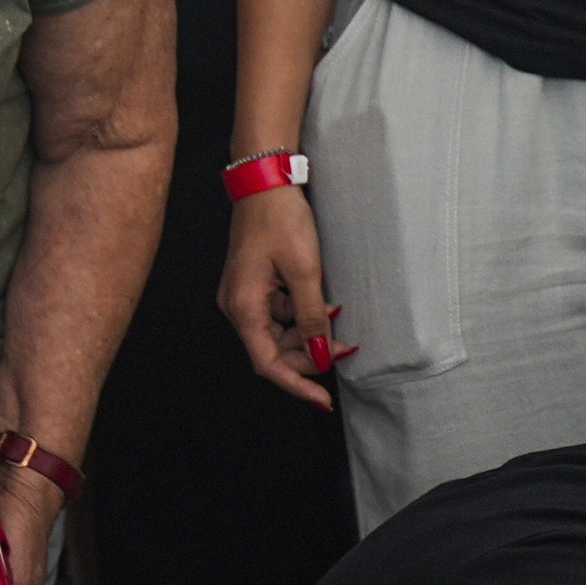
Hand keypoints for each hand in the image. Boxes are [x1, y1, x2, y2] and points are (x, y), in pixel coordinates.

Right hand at [217, 179, 344, 410]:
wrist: (266, 184)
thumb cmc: (280, 220)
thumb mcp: (305, 272)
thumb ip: (312, 317)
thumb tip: (321, 352)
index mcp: (243, 307)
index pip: (268, 363)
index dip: (296, 384)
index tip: (322, 400)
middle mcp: (239, 306)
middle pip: (275, 351)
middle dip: (310, 354)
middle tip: (345, 347)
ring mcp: (247, 296)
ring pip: (282, 333)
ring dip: (311, 333)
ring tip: (338, 317)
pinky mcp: (258, 286)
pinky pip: (282, 313)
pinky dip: (305, 315)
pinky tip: (326, 303)